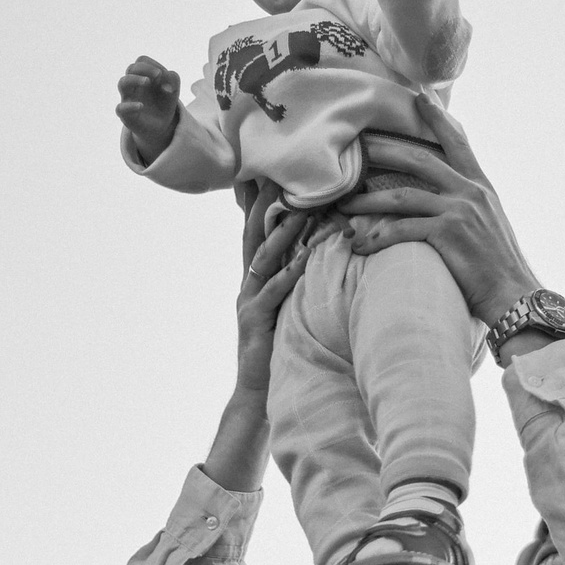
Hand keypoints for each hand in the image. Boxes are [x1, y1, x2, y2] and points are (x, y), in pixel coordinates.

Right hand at [117, 57, 181, 163]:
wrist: (161, 126)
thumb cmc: (164, 103)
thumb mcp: (173, 89)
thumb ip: (173, 79)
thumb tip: (165, 85)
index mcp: (143, 75)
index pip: (142, 61)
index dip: (153, 64)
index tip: (163, 74)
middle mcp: (133, 84)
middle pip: (131, 68)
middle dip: (145, 68)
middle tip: (158, 75)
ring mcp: (128, 98)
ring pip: (122, 83)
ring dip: (135, 79)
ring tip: (147, 81)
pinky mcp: (126, 114)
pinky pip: (120, 108)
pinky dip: (130, 106)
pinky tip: (141, 106)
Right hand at [234, 194, 315, 397]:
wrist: (260, 392)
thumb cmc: (279, 349)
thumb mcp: (287, 308)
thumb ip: (294, 281)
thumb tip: (317, 255)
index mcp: (255, 279)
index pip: (257, 232)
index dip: (261, 202)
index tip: (271, 172)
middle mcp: (247, 284)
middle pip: (254, 235)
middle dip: (266, 205)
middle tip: (279, 175)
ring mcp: (248, 301)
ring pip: (264, 259)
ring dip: (282, 233)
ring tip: (300, 209)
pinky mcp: (255, 321)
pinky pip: (274, 293)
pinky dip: (289, 274)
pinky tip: (303, 260)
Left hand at [336, 95, 539, 325]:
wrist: (515, 296)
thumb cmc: (501, 269)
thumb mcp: (492, 227)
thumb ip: (472, 208)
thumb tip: (451, 203)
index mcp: (481, 187)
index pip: (458, 142)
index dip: (438, 118)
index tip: (419, 96)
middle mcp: (470, 193)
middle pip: (419, 158)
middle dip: (384, 150)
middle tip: (357, 146)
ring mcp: (459, 211)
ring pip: (401, 195)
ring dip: (368, 201)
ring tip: (344, 205)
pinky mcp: (448, 234)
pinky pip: (401, 231)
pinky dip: (377, 238)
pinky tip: (360, 246)